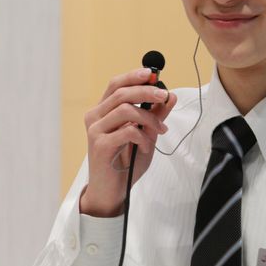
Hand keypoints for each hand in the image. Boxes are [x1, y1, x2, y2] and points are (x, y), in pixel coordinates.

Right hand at [79, 67, 175, 216]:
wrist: (112, 192)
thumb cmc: (126, 162)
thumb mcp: (146, 135)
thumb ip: (155, 116)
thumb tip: (170, 96)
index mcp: (103, 110)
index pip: (116, 84)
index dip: (134, 76)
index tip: (153, 73)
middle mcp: (95, 117)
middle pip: (121, 92)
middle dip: (146, 91)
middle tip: (164, 96)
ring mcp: (95, 131)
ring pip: (125, 109)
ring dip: (149, 118)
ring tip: (160, 130)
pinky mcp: (99, 145)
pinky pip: (127, 131)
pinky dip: (143, 136)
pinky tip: (147, 146)